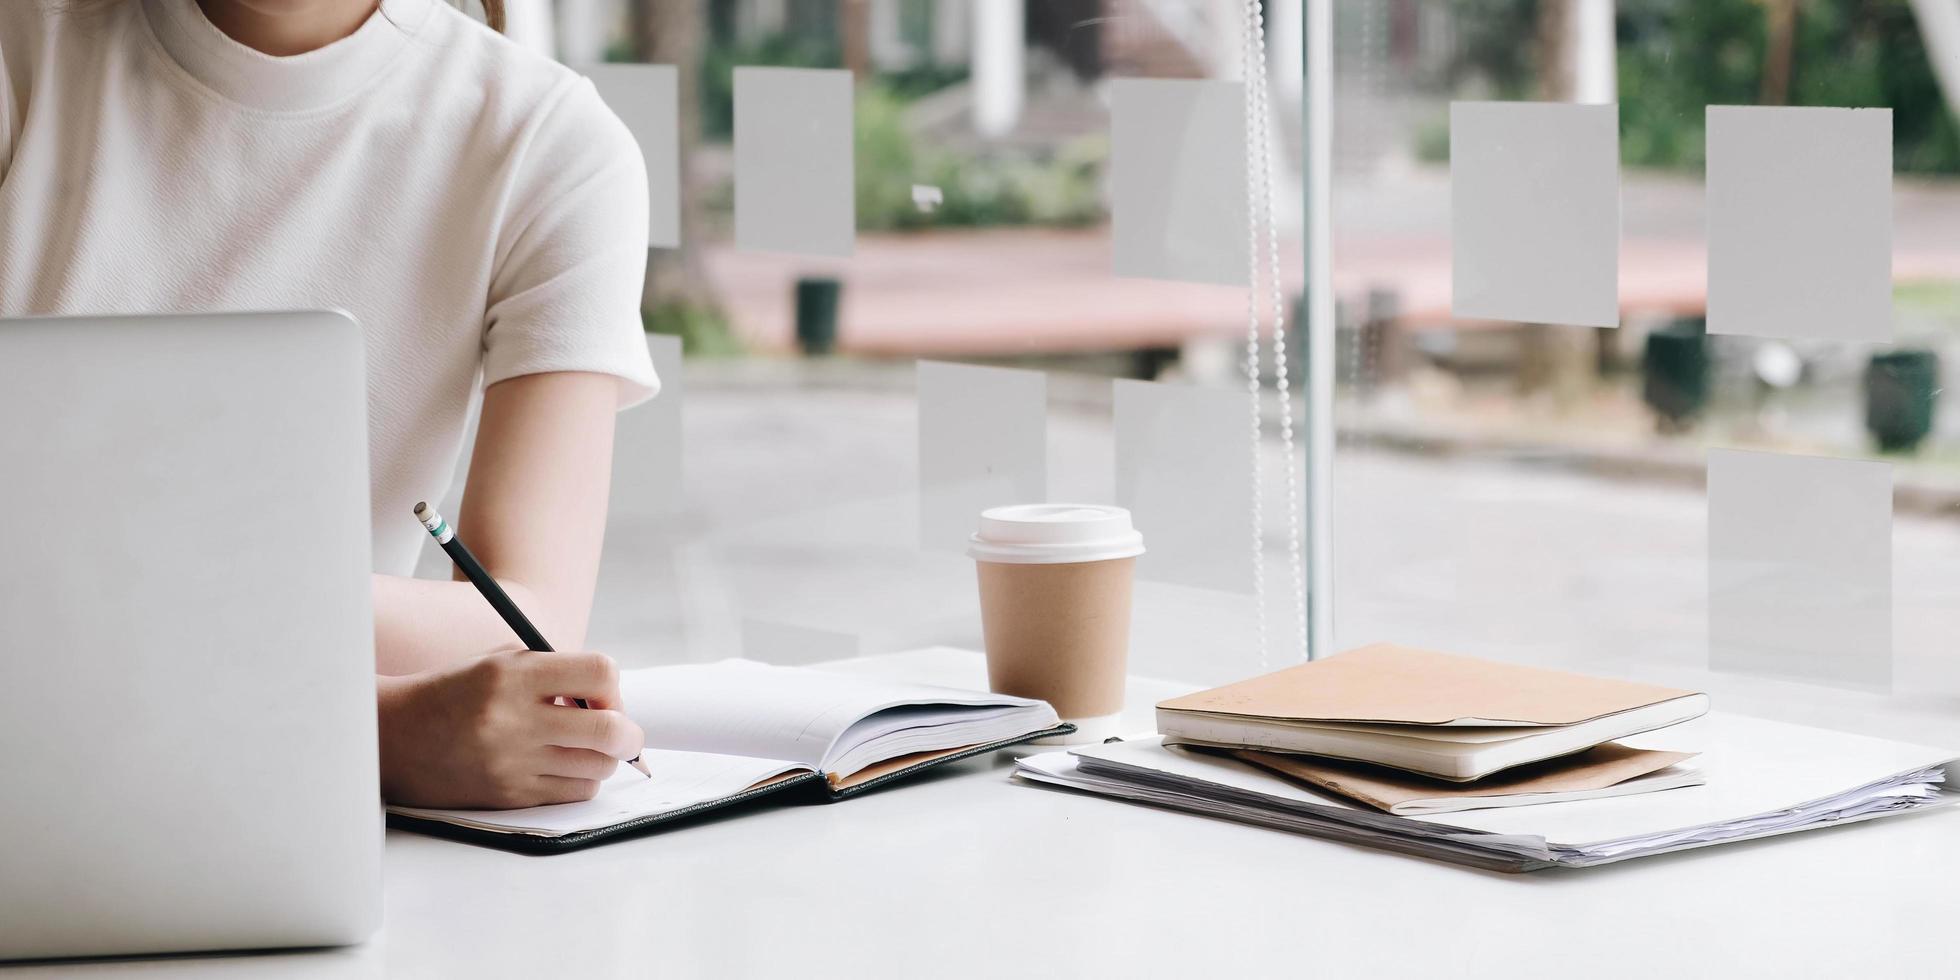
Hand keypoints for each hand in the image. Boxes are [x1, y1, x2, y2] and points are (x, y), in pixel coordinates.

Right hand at [377, 650, 644, 808]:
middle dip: (628, 733)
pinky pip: (574, 793)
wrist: (396, 735)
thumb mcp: (503, 661)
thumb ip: (559, 671)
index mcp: (513, 676)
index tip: (602, 696)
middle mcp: (514, 720)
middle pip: (611, 730)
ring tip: (582, 746)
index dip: (613, 687)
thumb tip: (615, 701)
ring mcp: (512, 763)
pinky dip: (581, 780)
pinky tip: (561, 765)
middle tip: (622, 732)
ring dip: (603, 758)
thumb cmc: (458, 692)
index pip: (600, 673)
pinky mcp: (509, 796)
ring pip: (598, 768)